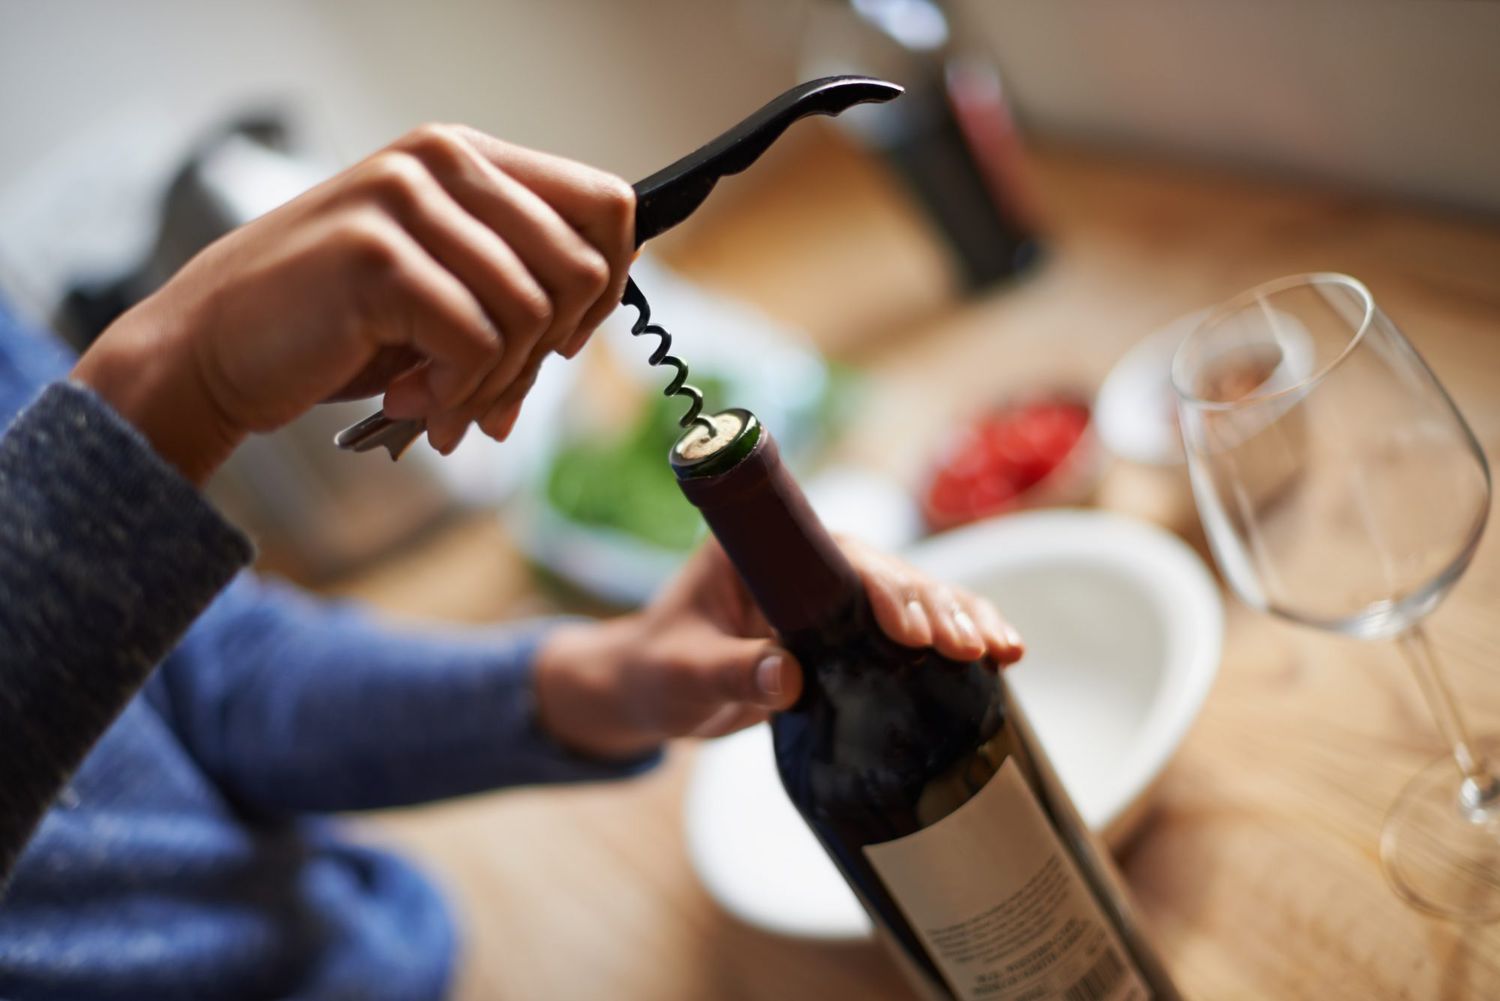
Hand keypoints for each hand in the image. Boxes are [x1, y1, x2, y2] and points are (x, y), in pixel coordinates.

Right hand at [71, 124, 635, 482]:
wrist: (211, 351)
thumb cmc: (336, 325)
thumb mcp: (441, 282)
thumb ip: (514, 277)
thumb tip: (605, 310)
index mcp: (466, 157)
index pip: (606, 204)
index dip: (608, 285)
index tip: (565, 342)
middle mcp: (441, 161)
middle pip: (581, 270)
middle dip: (548, 356)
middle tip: (495, 398)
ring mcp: (406, 202)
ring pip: (532, 315)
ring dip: (496, 387)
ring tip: (441, 408)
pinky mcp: (378, 258)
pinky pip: (478, 346)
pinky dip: (456, 396)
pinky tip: (409, 406)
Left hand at [533, 538, 1023, 759]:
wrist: (653, 688)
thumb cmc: (658, 670)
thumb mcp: (684, 673)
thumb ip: (731, 672)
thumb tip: (788, 678)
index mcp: (761, 549)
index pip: (833, 556)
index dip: (880, 587)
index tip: (908, 630)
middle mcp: (804, 562)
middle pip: (884, 573)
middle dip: (933, 608)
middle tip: (969, 649)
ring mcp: (829, 596)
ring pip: (909, 596)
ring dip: (958, 619)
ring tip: (1004, 652)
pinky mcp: (846, 632)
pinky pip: (908, 629)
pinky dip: (952, 639)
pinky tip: (1001, 658)